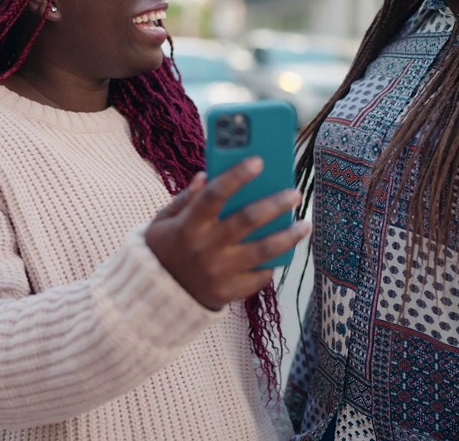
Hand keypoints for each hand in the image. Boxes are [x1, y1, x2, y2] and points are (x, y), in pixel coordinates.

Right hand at [144, 157, 310, 310]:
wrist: (154, 297)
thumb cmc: (163, 251)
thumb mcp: (162, 222)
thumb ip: (184, 199)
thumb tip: (205, 175)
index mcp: (188, 226)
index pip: (214, 195)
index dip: (236, 176)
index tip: (259, 161)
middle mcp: (205, 248)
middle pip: (247, 220)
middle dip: (275, 204)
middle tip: (295, 194)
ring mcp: (218, 272)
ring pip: (263, 251)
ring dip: (288, 236)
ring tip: (305, 225)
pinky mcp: (228, 293)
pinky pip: (259, 277)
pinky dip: (273, 264)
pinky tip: (284, 253)